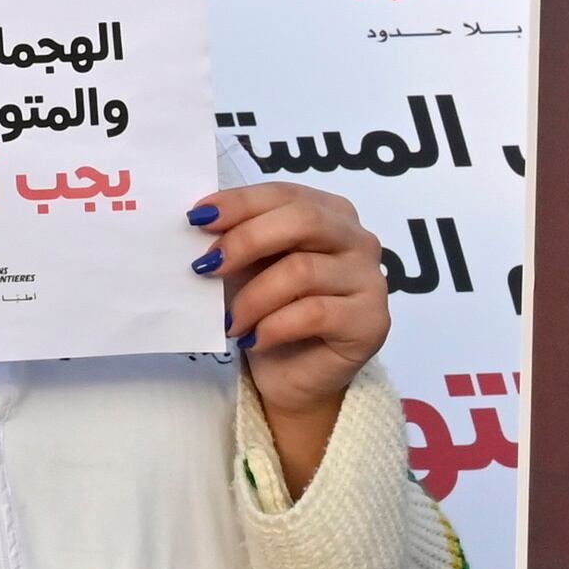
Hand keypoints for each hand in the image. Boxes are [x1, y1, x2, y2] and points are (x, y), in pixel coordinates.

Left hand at [195, 181, 389, 490]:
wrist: (291, 374)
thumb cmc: (267, 309)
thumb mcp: (246, 266)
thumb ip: (234, 237)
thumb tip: (197, 219)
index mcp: (329, 212)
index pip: (284, 194)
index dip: (240, 202)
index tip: (196, 218)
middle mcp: (358, 240)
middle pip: (304, 221)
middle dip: (246, 240)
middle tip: (206, 265)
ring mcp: (371, 280)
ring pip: (303, 271)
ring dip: (253, 297)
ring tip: (230, 320)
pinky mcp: (372, 322)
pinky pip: (314, 313)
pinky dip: (273, 326)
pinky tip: (252, 339)